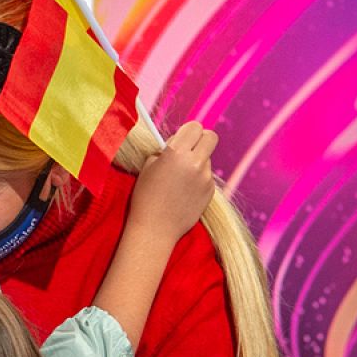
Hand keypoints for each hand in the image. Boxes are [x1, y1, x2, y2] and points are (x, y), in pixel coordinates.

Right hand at [128, 121, 219, 244]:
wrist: (155, 229)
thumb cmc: (146, 197)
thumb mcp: (148, 166)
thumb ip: (166, 151)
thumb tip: (179, 144)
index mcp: (176, 152)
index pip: (195, 127)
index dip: (188, 132)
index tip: (181, 139)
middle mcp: (195, 162)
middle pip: (210, 137)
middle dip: (201, 140)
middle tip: (189, 150)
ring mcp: (205, 177)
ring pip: (207, 159)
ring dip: (197, 162)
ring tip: (180, 180)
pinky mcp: (210, 191)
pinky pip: (207, 176)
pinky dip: (198, 180)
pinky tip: (184, 192)